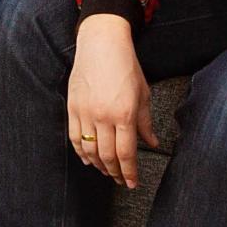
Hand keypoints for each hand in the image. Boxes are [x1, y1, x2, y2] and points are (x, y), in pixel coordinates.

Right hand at [65, 15, 158, 187]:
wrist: (101, 43)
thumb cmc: (126, 66)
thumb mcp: (143, 93)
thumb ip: (146, 122)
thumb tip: (153, 143)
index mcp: (125, 114)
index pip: (126, 153)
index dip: (129, 172)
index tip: (132, 183)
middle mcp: (104, 116)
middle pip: (107, 156)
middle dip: (116, 172)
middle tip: (121, 180)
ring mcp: (85, 112)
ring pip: (90, 150)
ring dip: (99, 165)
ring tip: (107, 171)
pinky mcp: (72, 107)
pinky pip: (74, 137)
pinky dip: (81, 152)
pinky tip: (88, 159)